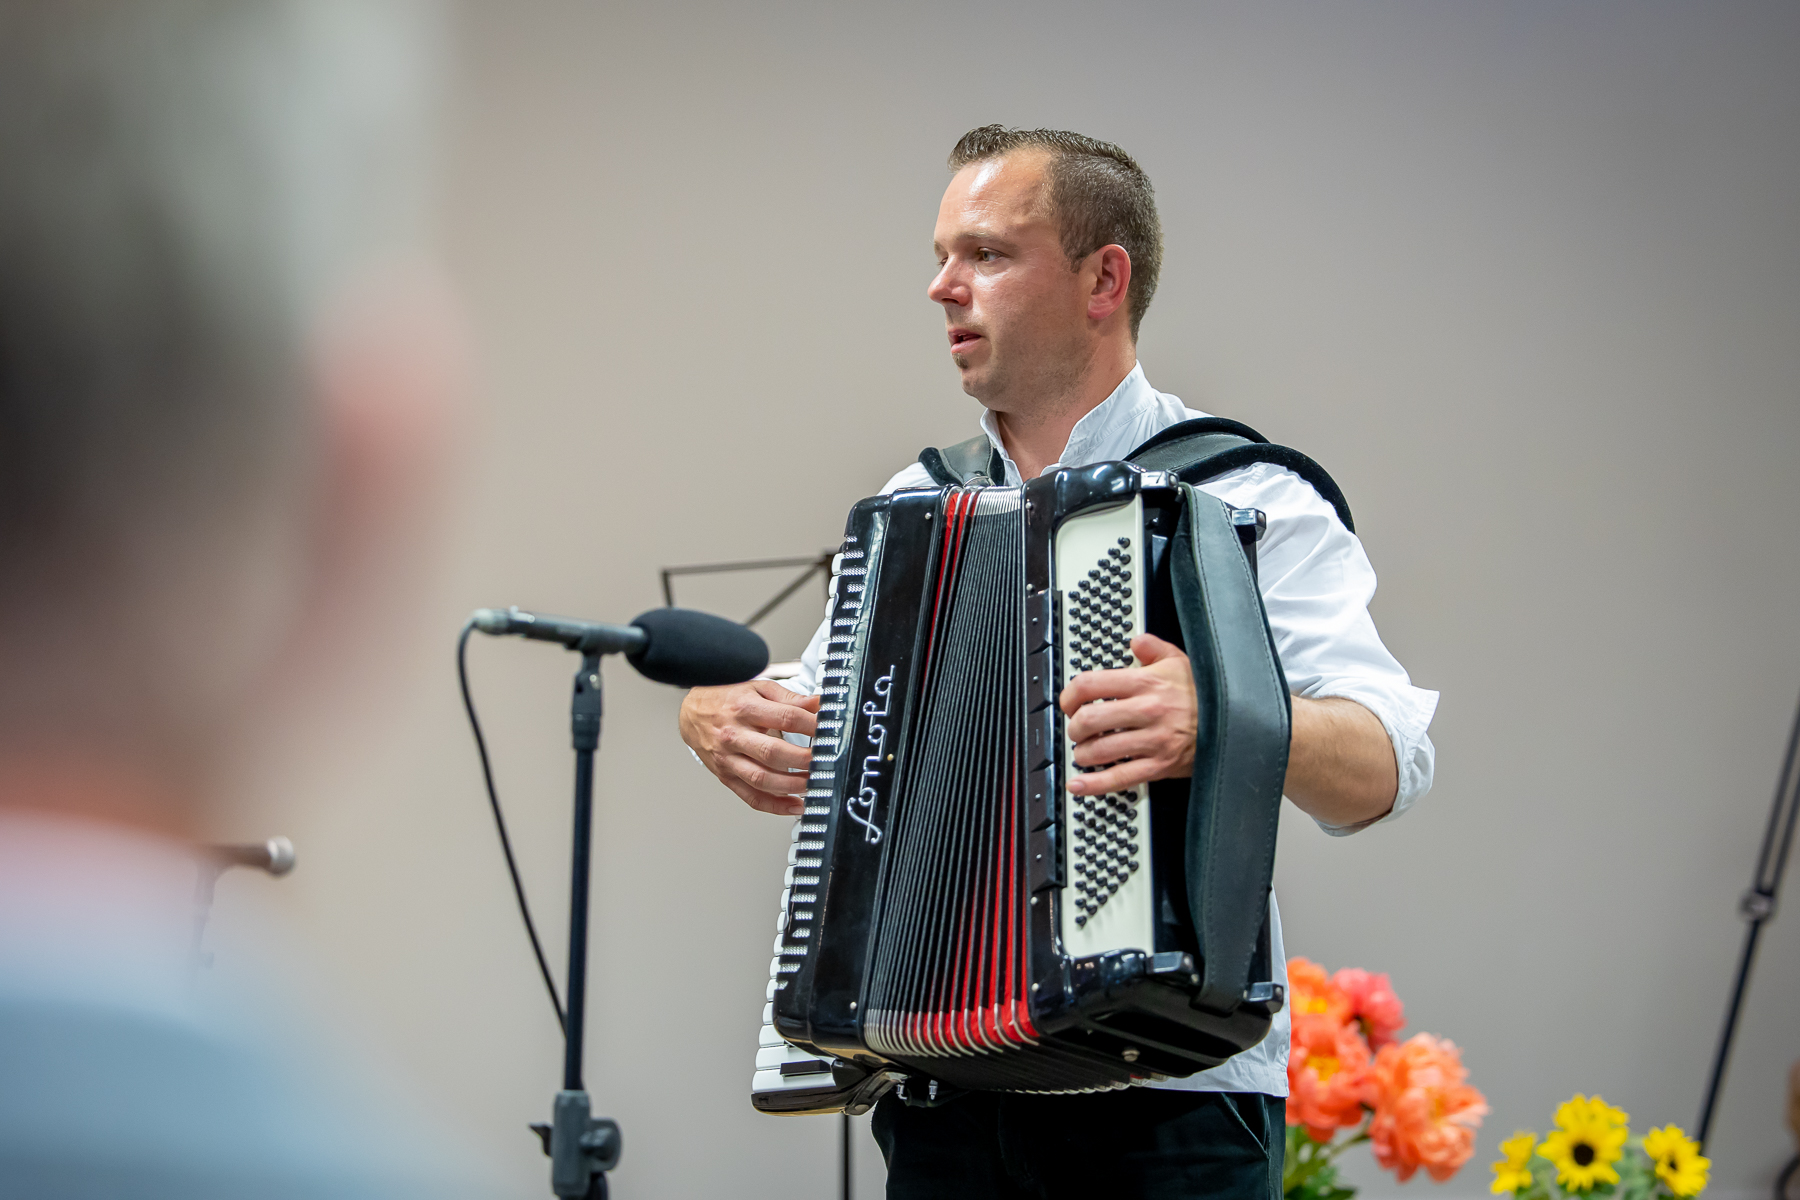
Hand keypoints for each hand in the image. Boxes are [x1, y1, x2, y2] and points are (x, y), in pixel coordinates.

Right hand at [679, 680, 820, 815]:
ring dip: (792, 786)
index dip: (811, 725)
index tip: (828, 731)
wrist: (692, 712)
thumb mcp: (758, 688)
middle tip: (823, 761)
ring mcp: (728, 759)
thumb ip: (790, 698)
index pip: (786, 718)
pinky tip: (794, 805)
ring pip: (762, 779)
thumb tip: (819, 705)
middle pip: (773, 752)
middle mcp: (734, 735)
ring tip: (813, 784)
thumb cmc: (725, 699)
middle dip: (803, 760)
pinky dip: (775, 806)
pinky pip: (751, 797)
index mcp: (745, 709)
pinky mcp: (726, 776)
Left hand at [1060, 632, 1196, 794]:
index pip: (1091, 685)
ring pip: (1100, 751)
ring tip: (1084, 751)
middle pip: (1089, 720)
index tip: (1069, 702)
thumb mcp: (1181, 662)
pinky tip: (1080, 784)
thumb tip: (1136, 641)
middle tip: (1076, 728)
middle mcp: (1146, 711)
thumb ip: (1154, 648)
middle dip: (1074, 727)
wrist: (1236, 723)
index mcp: (1146, 683)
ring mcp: (1152, 741)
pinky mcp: (1159, 766)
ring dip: (1083, 753)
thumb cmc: (1207, 694)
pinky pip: (1120, 778)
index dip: (1070, 695)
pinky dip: (1094, 784)